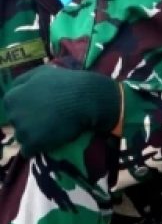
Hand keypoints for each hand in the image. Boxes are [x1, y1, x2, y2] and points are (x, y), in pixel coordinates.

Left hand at [4, 66, 121, 156]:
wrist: (86, 99)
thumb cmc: (66, 82)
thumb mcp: (42, 72)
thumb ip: (25, 80)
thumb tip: (17, 88)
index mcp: (12, 97)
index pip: (12, 107)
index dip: (27, 108)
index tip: (41, 107)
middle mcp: (13, 114)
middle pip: (16, 123)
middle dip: (29, 121)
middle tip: (48, 118)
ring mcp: (22, 130)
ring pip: (22, 137)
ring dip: (33, 135)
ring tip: (51, 129)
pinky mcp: (32, 143)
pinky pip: (29, 151)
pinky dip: (38, 148)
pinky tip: (50, 140)